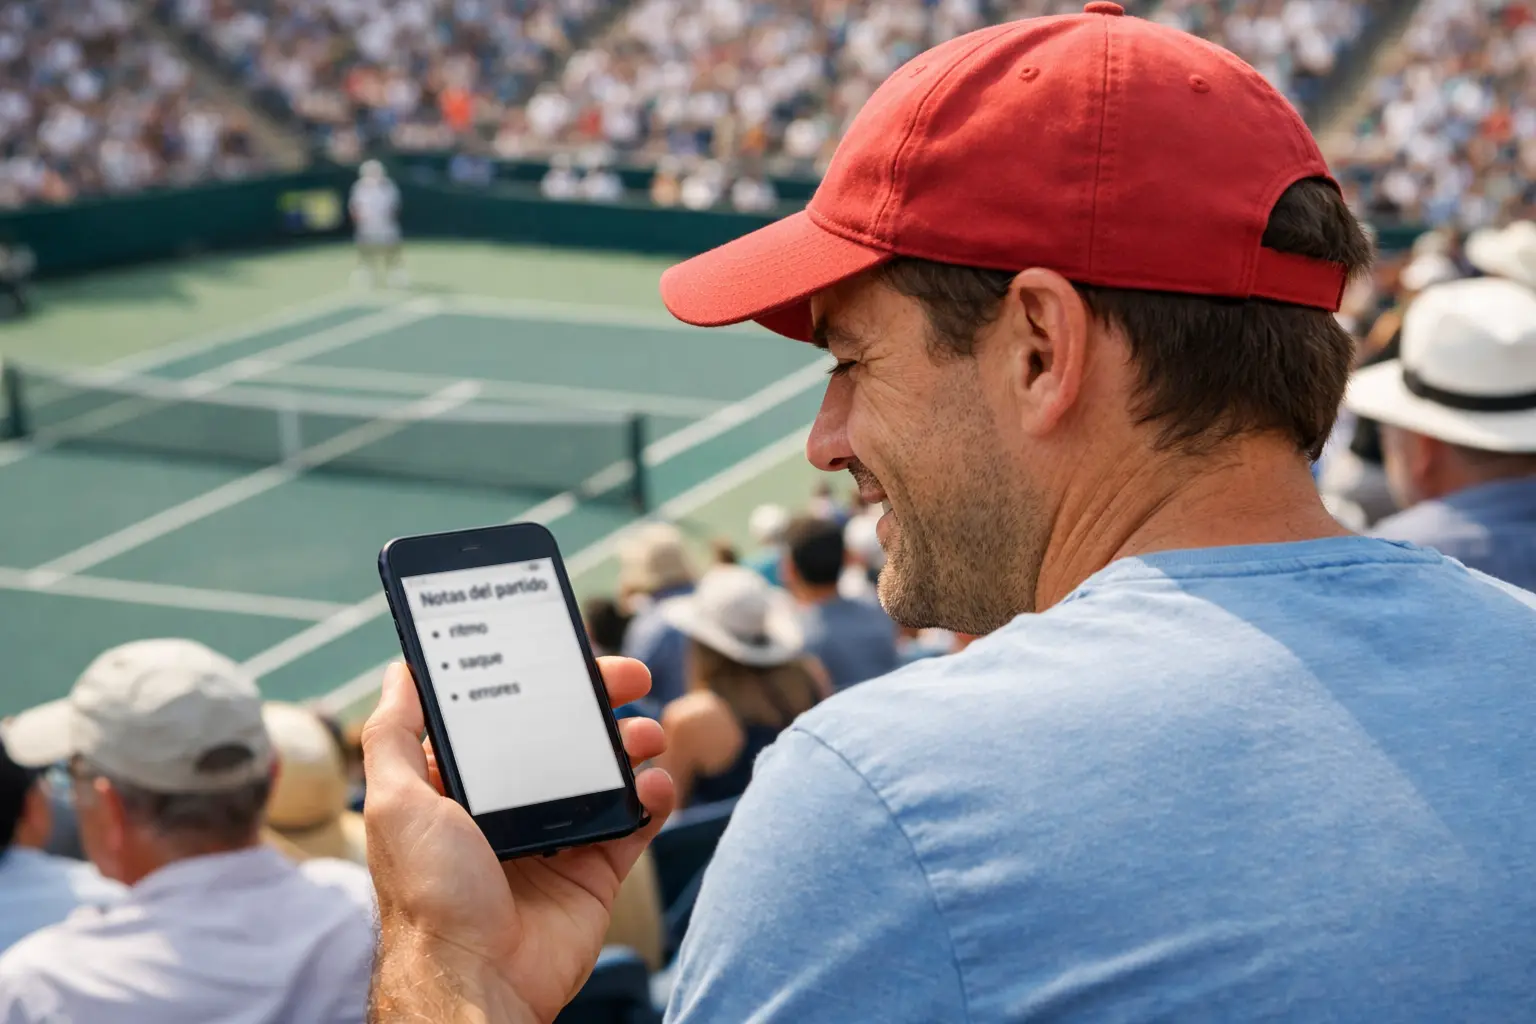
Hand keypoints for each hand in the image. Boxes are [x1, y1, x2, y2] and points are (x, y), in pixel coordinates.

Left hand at [362, 659, 674, 1022]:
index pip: (502, 719)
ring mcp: (555, 840)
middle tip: (631, 678)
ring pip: (604, 774)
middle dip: (598, 702)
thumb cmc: (428, 894)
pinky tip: (655, 783)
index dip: (535, 682)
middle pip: (561, 738)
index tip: (564, 653)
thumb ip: (393, 735)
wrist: (477, 979)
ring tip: (647, 734)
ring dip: (631, 744)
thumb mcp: (393, 801)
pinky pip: (633, 823)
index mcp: (459, 789)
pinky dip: (653, 798)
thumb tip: (400, 672)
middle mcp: (508, 810)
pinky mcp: (593, 871)